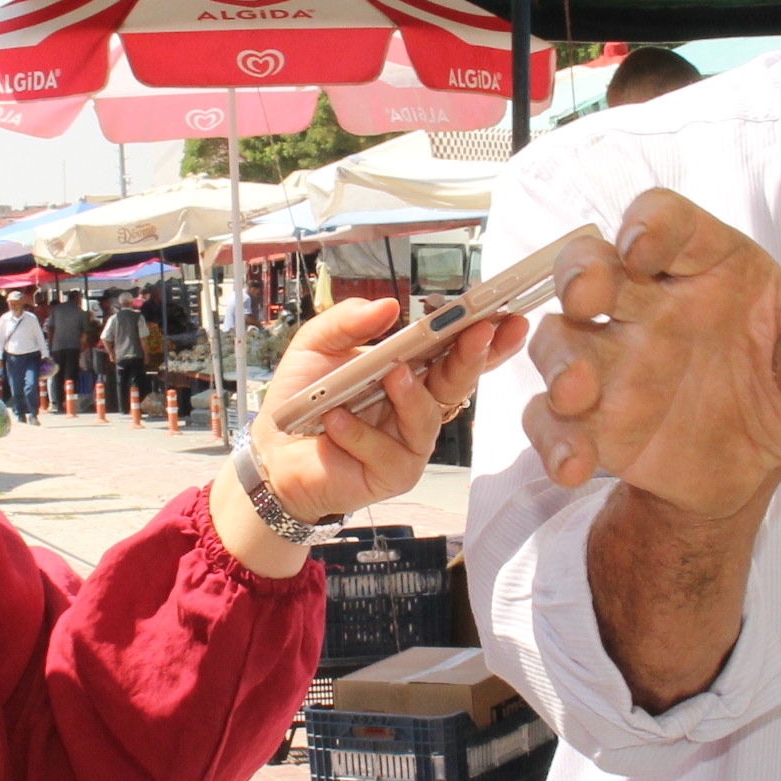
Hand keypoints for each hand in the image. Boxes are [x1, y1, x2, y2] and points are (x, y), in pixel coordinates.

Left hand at [251, 297, 527, 522]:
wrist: (274, 453)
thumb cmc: (303, 398)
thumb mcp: (316, 346)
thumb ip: (347, 321)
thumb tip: (388, 305)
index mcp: (411, 372)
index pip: (456, 353)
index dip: (486, 336)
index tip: (506, 314)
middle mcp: (417, 407)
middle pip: (457, 382)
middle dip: (472, 356)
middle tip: (478, 332)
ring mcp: (409, 444)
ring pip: (426, 419)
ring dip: (412, 395)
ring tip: (393, 373)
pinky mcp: (392, 474)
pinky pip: (386, 453)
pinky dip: (359, 434)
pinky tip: (336, 420)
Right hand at [521, 191, 780, 518]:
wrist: (747, 469)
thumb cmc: (780, 393)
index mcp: (707, 268)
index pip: (670, 223)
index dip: (650, 224)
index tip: (641, 247)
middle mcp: (648, 304)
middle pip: (593, 264)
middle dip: (580, 272)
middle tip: (585, 298)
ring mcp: (611, 361)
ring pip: (561, 338)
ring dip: (561, 361)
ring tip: (576, 393)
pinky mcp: (589, 420)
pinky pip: (550, 420)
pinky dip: (552, 441)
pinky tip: (572, 466)